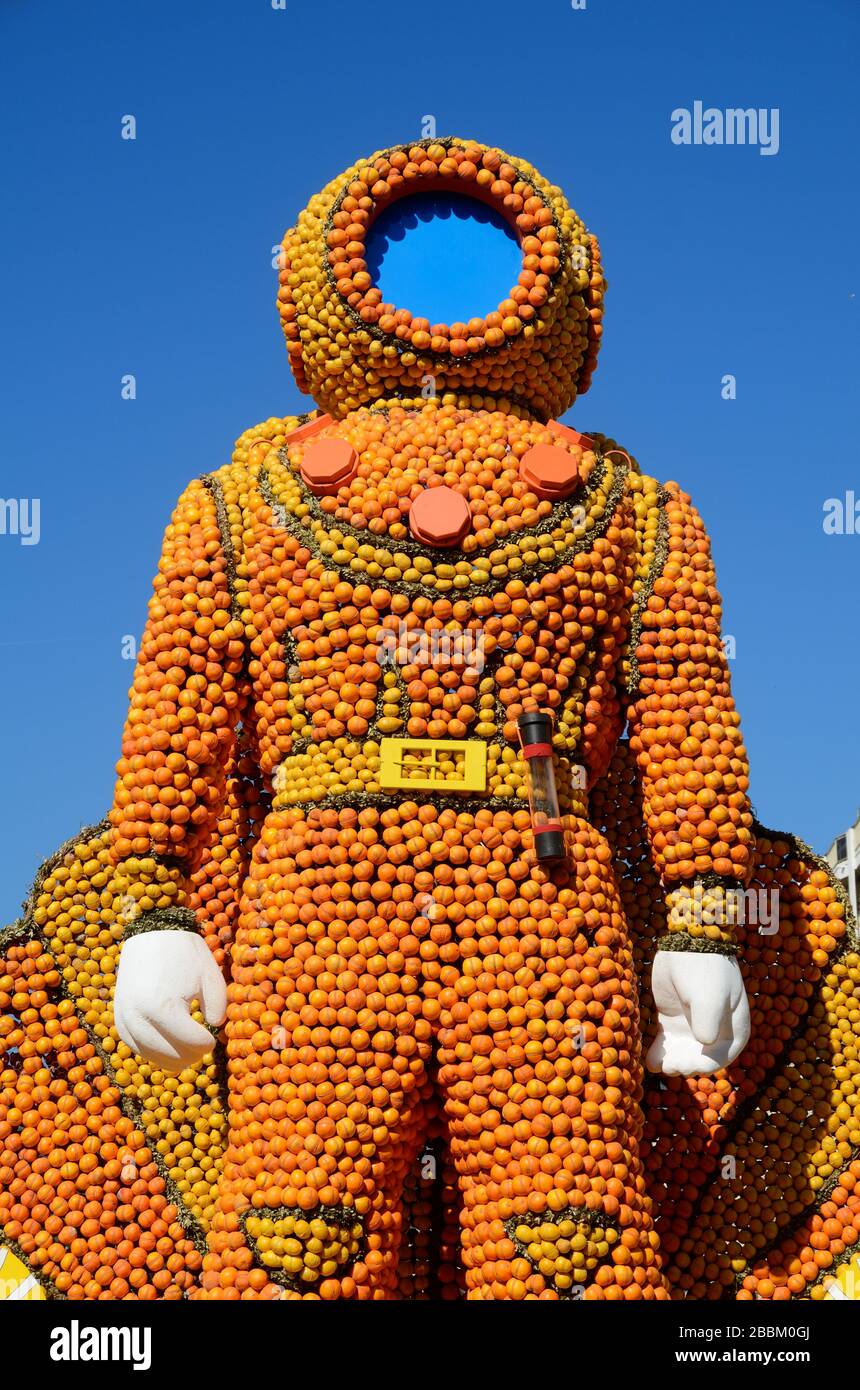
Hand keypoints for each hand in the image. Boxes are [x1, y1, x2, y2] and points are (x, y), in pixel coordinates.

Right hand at [114, 931, 226, 1071]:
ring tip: (189, 1053)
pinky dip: (152, 1052)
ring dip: (172, 1059)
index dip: (208, 1044)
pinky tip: (168, 1048)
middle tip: (203, 1049)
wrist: (151, 932)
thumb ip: (218, 1008)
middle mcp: (139, 1017)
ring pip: (151, 1055)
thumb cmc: (185, 952)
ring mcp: (125, 1018)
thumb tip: (213, 1029)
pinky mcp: (118, 1017)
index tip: (214, 1038)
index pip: (191, 1044)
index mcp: (163, 1008)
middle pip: (171, 1055)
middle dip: (191, 1055)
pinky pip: (134, 1046)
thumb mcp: (211, 977)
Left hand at [646, 950, 749, 1075]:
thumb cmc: (703, 969)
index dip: (703, 1065)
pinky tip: (650, 1061)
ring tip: (658, 1065)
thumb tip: (705, 1042)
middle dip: (684, 1066)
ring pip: (681, 1054)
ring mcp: (692, 1026)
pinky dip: (659, 1053)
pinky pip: (667, 1043)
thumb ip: (708, 1020)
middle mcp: (714, 1031)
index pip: (721, 1057)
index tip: (686, 1066)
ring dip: (670, 1062)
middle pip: (699, 1059)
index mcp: (733, 1028)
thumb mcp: (709, 994)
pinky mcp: (673, 1020)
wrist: (685, 944)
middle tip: (668, 1067)